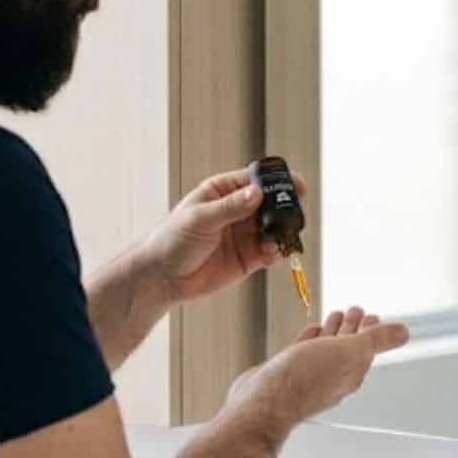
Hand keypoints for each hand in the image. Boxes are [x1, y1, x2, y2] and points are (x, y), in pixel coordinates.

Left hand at [142, 167, 304, 303]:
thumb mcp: (200, 218)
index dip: (275, 181)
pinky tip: (273, 253)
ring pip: (274, 228)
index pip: (254, 180)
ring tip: (282, 238)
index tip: (294, 184)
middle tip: (293, 214)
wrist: (163, 277)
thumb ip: (230, 207)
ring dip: (282, 232)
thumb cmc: (172, 240)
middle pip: (270, 204)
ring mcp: (244, 234)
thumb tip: (256, 193)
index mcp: (223, 191)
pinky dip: (276, 252)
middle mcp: (237, 210)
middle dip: (285, 208)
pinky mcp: (248, 258)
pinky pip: (270, 252)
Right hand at [228, 307, 410, 432]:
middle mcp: (331, 375)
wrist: (263, 403)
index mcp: (351, 372)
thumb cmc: (303, 382)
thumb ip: (376, 340)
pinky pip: (304, 351)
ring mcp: (308, 375)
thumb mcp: (348, 351)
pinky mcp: (287, 372)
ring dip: (332, 331)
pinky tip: (311, 331)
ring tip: (336, 316)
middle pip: (347, 346)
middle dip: (353, 327)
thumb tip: (404, 332)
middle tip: (356, 311)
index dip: (371, 330)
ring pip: (325, 347)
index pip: (367, 347)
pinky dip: (310, 338)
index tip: (373, 316)